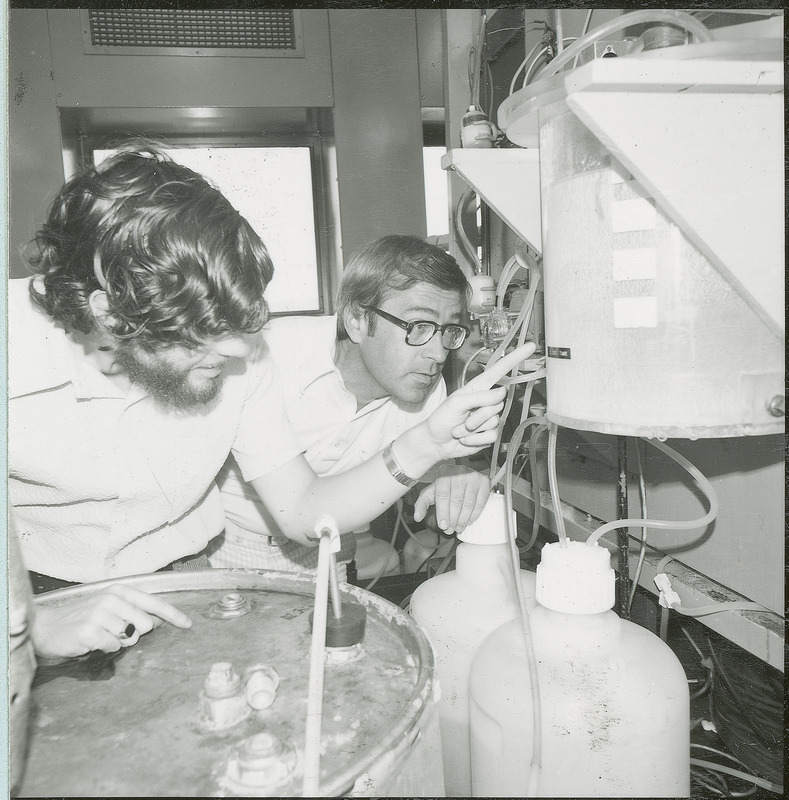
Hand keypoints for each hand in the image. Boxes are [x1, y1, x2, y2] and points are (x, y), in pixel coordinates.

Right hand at [31, 584, 191, 658]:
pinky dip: (105, 648)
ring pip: (130, 638)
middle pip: (146, 625)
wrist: (46, 627)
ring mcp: (100, 613)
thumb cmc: (81, 619)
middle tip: (113, 631)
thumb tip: (155, 622)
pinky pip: (113, 647)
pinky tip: (90, 642)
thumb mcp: (108, 608)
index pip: (154, 603)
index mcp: (120, 591)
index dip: (174, 615)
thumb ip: (132, 612)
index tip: (188, 624)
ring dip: (117, 641)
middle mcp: (112, 599)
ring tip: (99, 635)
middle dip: (134, 633)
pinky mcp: (90, 630)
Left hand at [398, 343, 536, 469]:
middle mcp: (486, 401)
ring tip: (460, 430)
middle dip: (478, 415)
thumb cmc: (441, 419)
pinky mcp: (490, 434)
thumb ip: (480, 397)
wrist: (436, 443)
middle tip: (462, 420)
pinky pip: (493, 436)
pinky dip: (476, 440)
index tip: (530, 346)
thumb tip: (502, 393)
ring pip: (494, 421)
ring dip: (473, 429)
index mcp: (478, 387)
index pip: (499, 370)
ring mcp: (490, 418)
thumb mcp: (456, 403)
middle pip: (497, 403)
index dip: (514, 358)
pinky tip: (466, 439)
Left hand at [413, 464, 490, 533]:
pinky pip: (480, 503)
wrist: (462, 475)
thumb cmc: (444, 486)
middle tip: (451, 529)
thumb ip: (422, 504)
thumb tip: (417, 517)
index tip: (443, 526)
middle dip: (453, 519)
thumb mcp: (431, 492)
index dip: (442, 513)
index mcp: (443, 472)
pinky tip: (468, 521)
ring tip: (459, 527)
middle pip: (456, 501)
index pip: (443, 496)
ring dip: (463, 519)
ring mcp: (473, 476)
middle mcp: (459, 471)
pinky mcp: (484, 482)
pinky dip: (474, 515)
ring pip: (468, 503)